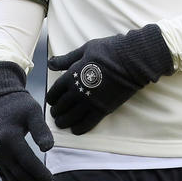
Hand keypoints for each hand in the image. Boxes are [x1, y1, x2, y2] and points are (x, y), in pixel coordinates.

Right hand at [0, 61, 55, 180]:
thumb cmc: (19, 105)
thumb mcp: (33, 112)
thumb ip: (41, 130)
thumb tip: (48, 148)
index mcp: (10, 139)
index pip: (27, 162)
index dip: (40, 175)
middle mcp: (0, 150)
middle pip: (20, 175)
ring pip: (13, 180)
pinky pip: (7, 178)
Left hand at [45, 24, 174, 135]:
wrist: (131, 60)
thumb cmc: (108, 51)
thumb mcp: (84, 50)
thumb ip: (66, 59)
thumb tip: (50, 64)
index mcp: (71, 75)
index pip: (55, 91)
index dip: (51, 97)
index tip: (51, 101)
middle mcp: (78, 91)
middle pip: (62, 106)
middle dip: (56, 111)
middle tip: (55, 114)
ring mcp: (90, 102)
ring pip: (72, 117)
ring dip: (64, 121)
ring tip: (61, 123)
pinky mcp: (103, 109)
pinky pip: (88, 123)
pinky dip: (80, 128)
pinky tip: (76, 130)